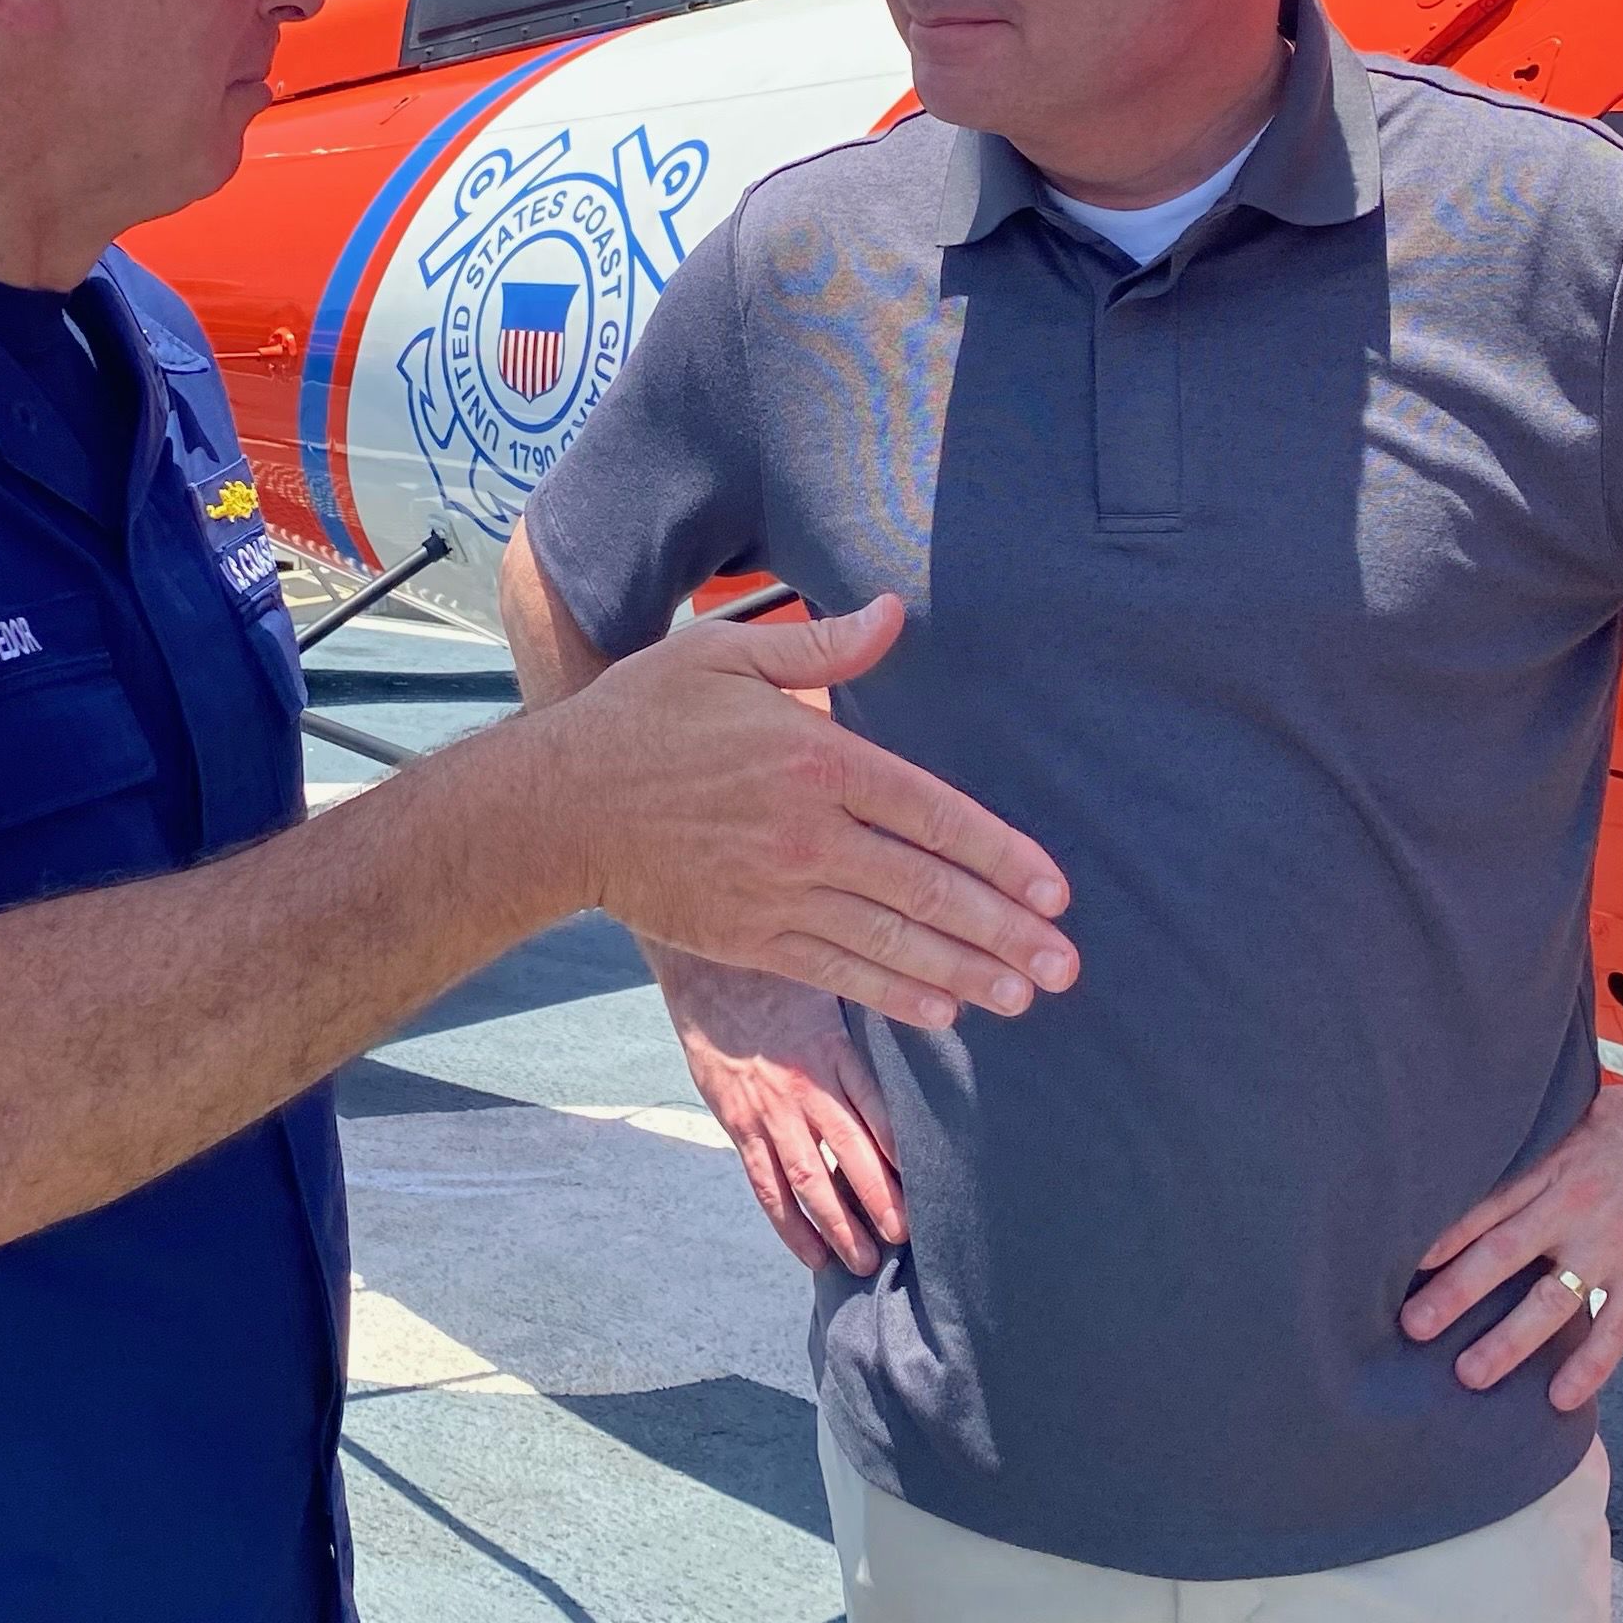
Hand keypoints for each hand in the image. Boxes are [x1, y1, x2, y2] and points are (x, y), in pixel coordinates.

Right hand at [544, 593, 1076, 1033]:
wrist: (557, 808)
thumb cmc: (641, 719)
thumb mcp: (722, 655)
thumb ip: (817, 644)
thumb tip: (894, 613)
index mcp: (815, 760)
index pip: (933, 814)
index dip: (1001, 856)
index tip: (1055, 889)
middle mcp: (807, 836)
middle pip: (927, 891)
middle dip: (1005, 930)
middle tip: (1066, 963)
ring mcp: (778, 895)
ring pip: (892, 943)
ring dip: (966, 973)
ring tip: (1025, 995)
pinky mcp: (749, 937)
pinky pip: (839, 971)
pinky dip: (896, 994)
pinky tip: (945, 1009)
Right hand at [658, 947, 905, 1274]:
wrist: (706, 968)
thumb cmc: (776, 975)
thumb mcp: (830, 986)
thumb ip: (871, 1016)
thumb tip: (927, 1022)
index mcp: (834, 1050)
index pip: (879, 1110)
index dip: (904, 1152)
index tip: (933, 1185)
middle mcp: (805, 1085)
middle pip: (850, 1153)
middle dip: (880, 1200)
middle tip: (906, 1238)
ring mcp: (769, 1110)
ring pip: (808, 1179)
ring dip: (838, 1225)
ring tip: (864, 1262)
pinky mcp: (739, 1124)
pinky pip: (765, 1184)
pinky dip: (789, 1224)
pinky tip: (811, 1254)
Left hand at [1400, 1078, 1622, 1407]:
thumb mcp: (1581, 1113)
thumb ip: (1543, 1140)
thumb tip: (1499, 1141)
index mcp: (1552, 1168)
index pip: (1485, 1206)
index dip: (1443, 1237)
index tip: (1405, 1264)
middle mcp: (1572, 1209)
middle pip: (1501, 1257)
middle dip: (1454, 1295)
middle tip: (1412, 1328)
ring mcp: (1611, 1246)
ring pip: (1550, 1302)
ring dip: (1507, 1341)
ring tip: (1469, 1375)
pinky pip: (1616, 1328)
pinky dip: (1590, 1365)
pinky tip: (1561, 1397)